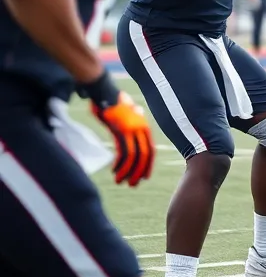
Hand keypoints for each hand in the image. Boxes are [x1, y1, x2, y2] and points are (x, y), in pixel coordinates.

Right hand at [77, 72, 154, 186]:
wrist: (104, 91)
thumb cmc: (114, 101)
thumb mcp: (128, 109)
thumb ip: (134, 115)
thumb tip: (139, 112)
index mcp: (144, 127)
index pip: (150, 150)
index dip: (148, 165)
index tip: (144, 177)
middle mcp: (141, 129)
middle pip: (144, 156)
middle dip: (139, 172)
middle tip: (133, 185)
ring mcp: (131, 130)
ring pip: (134, 157)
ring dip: (127, 172)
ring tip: (121, 182)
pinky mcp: (120, 130)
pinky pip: (122, 151)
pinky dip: (119, 163)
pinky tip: (114, 171)